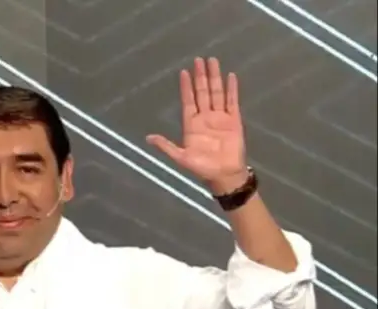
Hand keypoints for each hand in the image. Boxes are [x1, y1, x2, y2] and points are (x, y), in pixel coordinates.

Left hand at [146, 57, 247, 192]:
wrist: (224, 174)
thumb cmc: (202, 167)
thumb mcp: (181, 157)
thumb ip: (166, 146)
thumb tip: (148, 138)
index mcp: (191, 124)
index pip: (188, 100)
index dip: (186, 87)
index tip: (184, 72)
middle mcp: (205, 117)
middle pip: (202, 92)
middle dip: (200, 76)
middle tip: (199, 60)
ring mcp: (220, 117)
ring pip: (217, 93)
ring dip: (215, 78)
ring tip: (213, 62)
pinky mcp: (234, 120)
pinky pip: (233, 101)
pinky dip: (232, 89)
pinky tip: (230, 76)